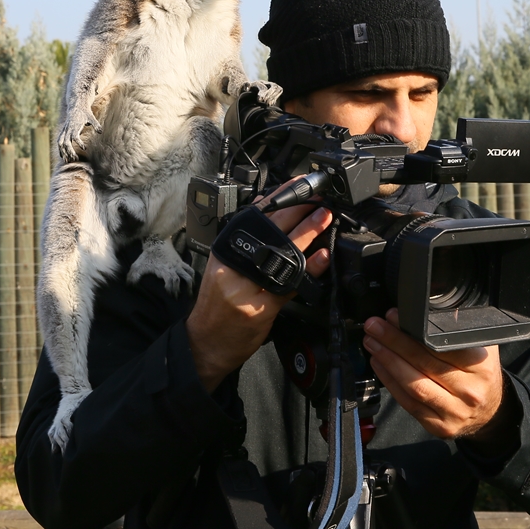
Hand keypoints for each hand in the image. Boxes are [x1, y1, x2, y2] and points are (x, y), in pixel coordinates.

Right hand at [187, 190, 332, 392]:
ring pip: (282, 254)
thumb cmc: (216, 305)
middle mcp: (233, 266)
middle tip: (319, 197)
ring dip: (308, 232)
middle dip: (298, 209)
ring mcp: (246, 288)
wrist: (204, 344)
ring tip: (325, 218)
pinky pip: (289, 285)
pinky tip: (322, 256)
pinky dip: (309, 269)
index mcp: (225, 251)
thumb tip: (267, 207)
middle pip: (270, 230)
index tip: (299, 183)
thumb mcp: (225, 265)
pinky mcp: (260, 309)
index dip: (280, 197)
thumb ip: (247, 239)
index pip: (255, 216)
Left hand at [363, 309, 517, 449]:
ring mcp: (453, 411)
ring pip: (413, 385)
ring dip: (388, 361)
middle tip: (375, 327)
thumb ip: (459, 329)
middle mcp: (469, 390)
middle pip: (424, 363)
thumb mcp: (482, 347)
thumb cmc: (480, 374)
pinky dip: (390, 382)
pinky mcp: (438, 426)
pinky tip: (379, 365)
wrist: (491, 412)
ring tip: (372, 343)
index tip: (394, 316)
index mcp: (481, 366)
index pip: (442, 345)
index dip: (413, 331)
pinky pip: (408, 403)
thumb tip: (428, 308)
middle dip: (393, 342)